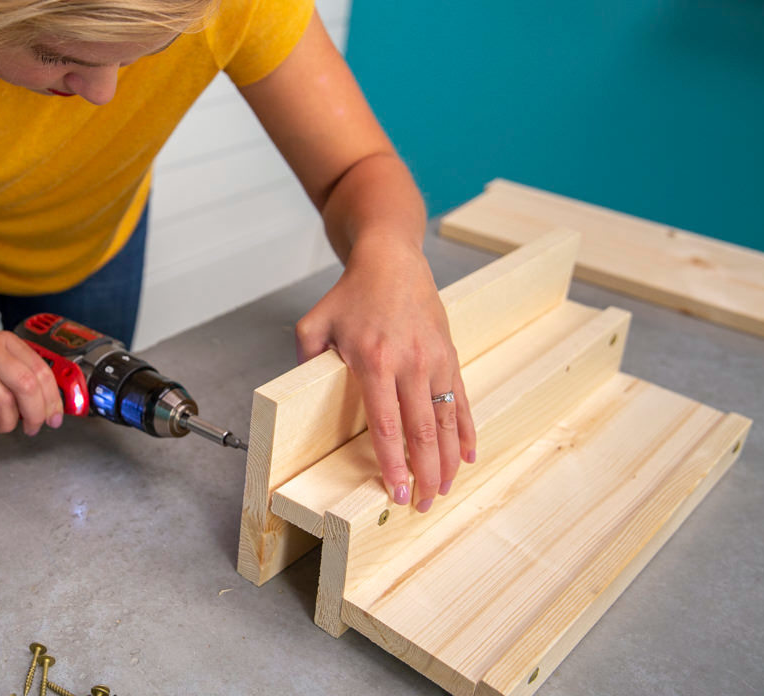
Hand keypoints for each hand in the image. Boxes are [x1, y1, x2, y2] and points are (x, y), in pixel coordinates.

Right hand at [0, 321, 64, 435]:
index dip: (52, 399)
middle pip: (29, 386)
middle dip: (36, 414)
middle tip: (32, 428)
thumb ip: (9, 367)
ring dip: (8, 423)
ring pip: (6, 401)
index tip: (55, 417)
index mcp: (3, 340)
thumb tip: (38, 399)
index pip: (41, 370)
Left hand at [295, 235, 475, 511]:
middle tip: (424, 503)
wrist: (391, 259)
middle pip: (422, 431)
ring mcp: (434, 359)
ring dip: (448, 459)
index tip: (397, 491)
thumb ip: (304, 358)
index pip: (387, 425)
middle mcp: (410, 363)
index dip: (394, 463)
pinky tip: (468, 456)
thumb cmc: (352, 293)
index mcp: (374, 361)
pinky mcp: (449, 354)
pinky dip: (466, 430)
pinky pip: (461, 399)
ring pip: (447, 420)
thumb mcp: (315, 322)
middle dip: (425, 473)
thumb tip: (296, 390)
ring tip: (445, 489)